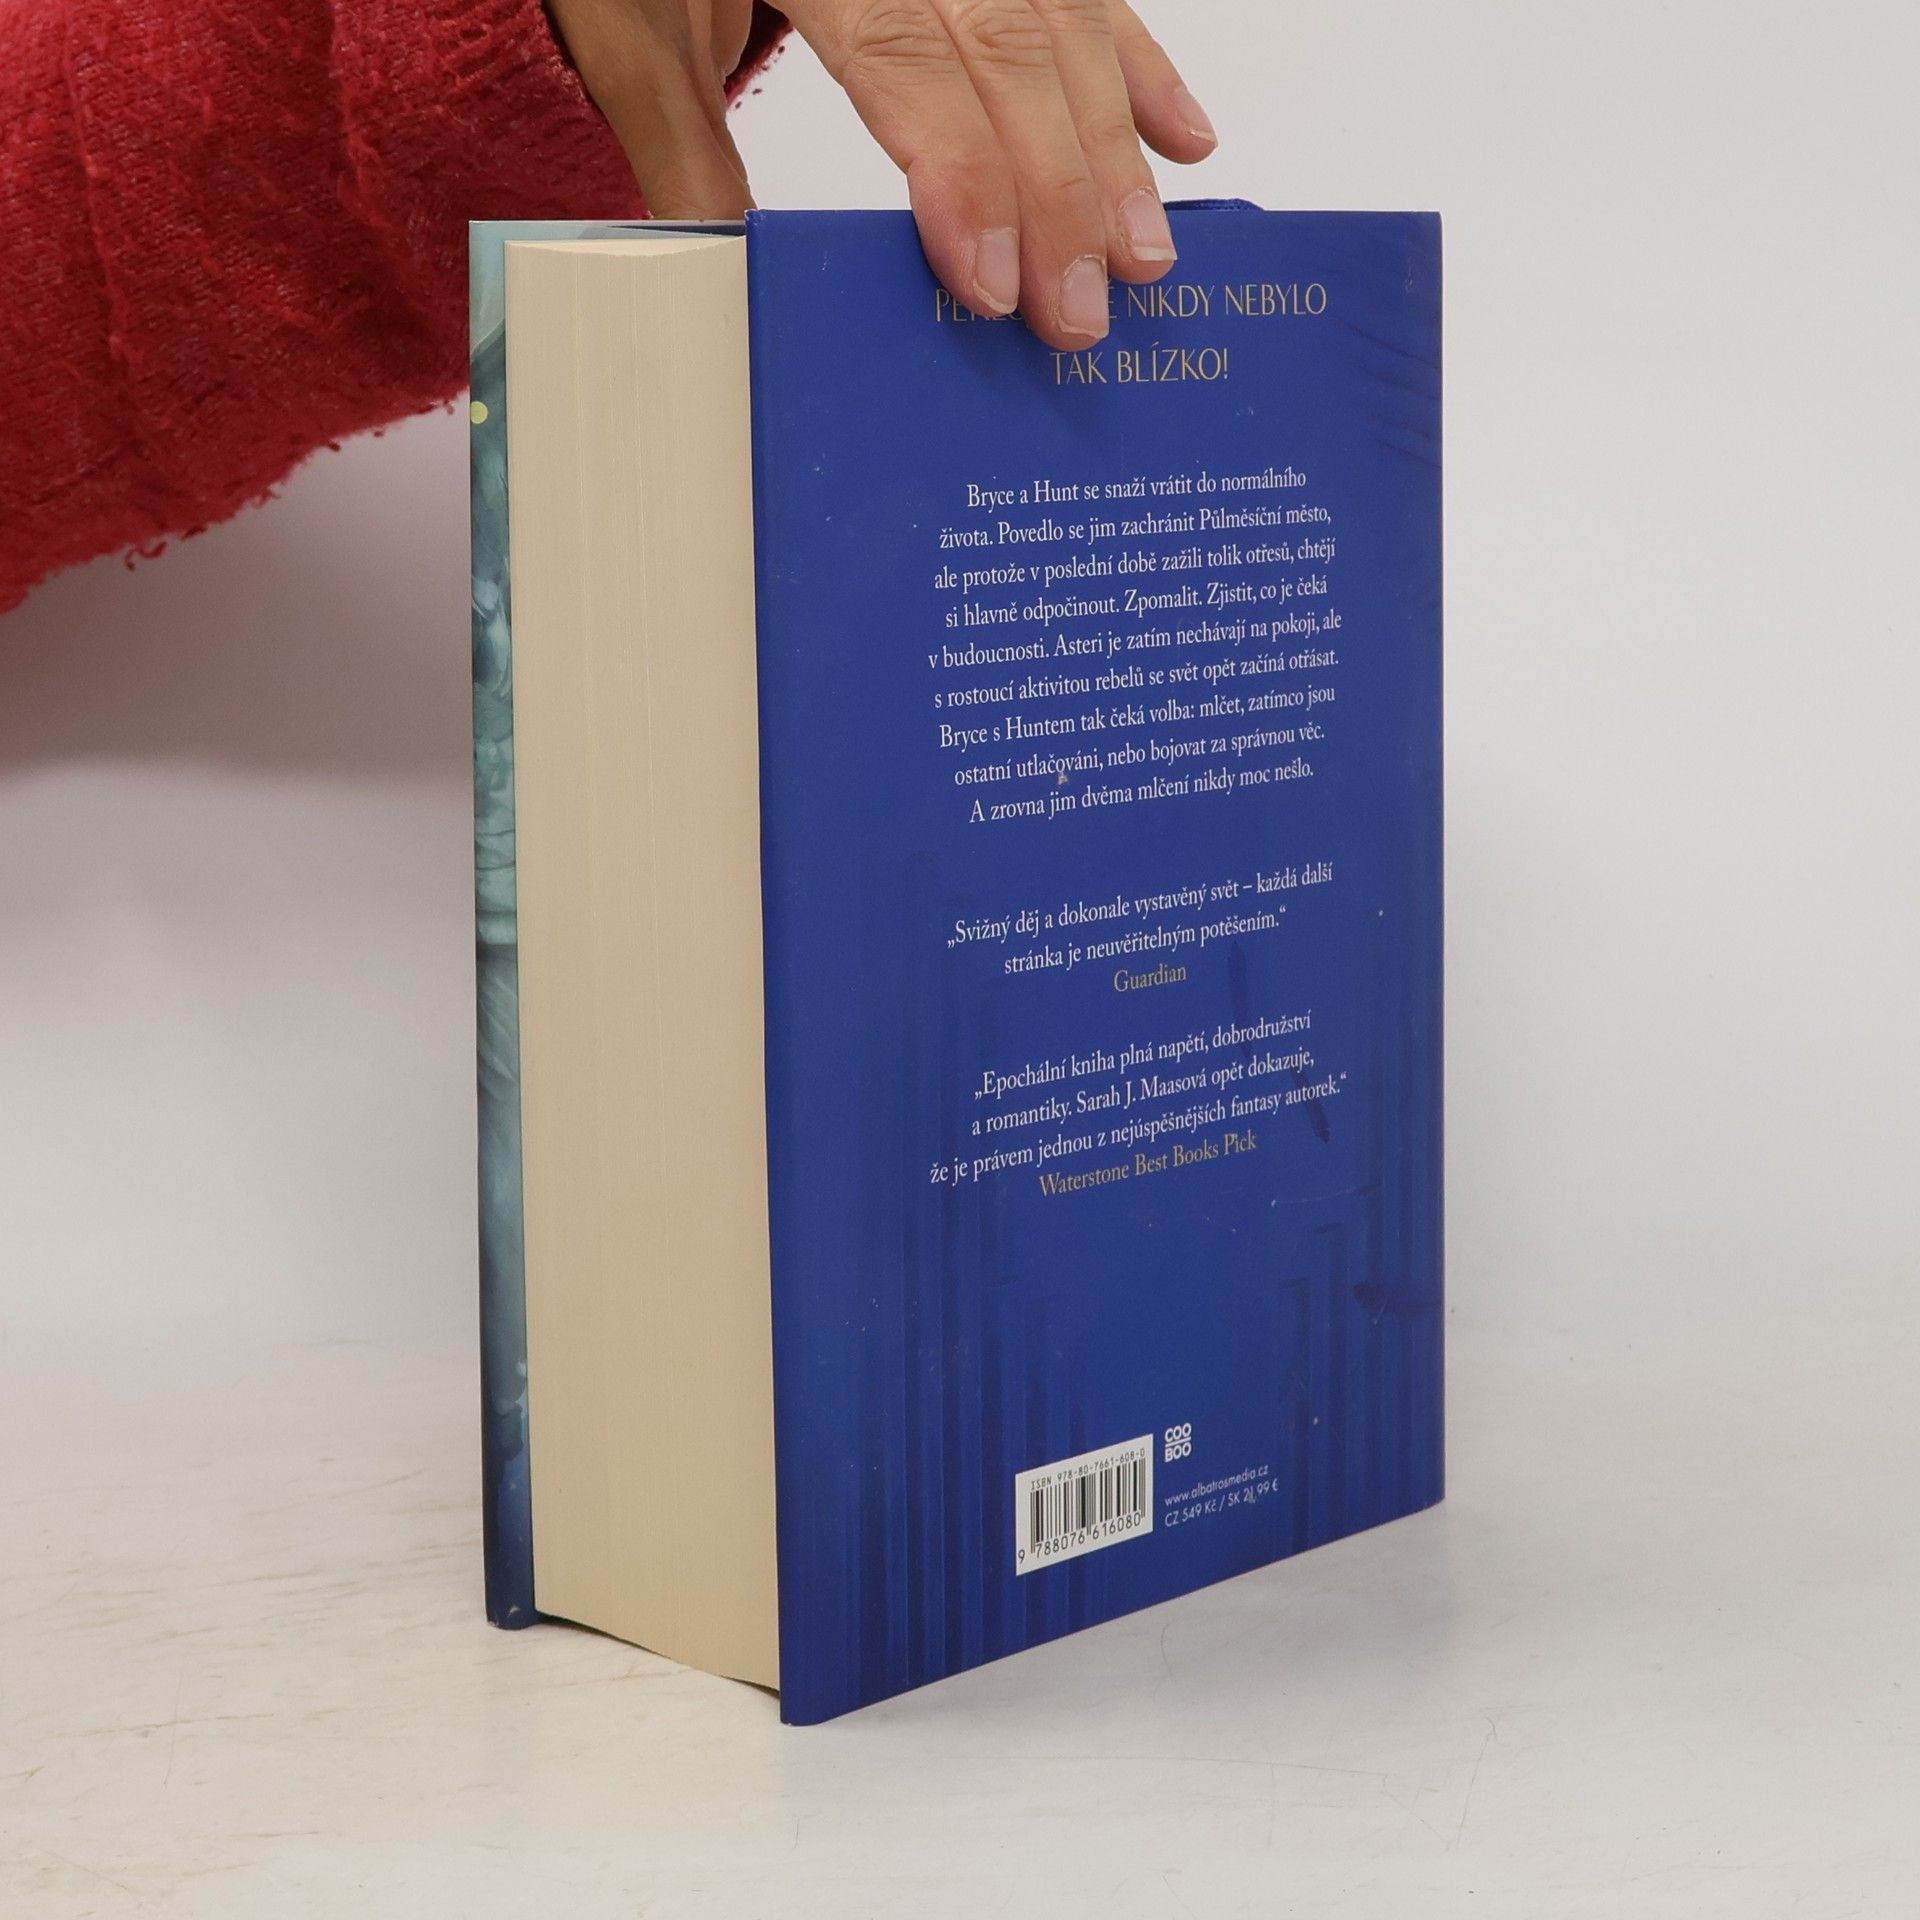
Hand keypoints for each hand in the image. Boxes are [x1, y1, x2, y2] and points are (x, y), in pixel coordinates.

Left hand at [544, 1, 1217, 349]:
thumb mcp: (635, 34)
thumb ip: (687, 151)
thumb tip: (740, 285)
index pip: (904, 55)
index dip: (965, 174)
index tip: (994, 283)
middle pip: (1007, 48)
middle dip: (1059, 190)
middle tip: (1083, 309)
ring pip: (1063, 21)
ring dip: (1114, 145)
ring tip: (1144, 252)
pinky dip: (1137, 62)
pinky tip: (1182, 135)